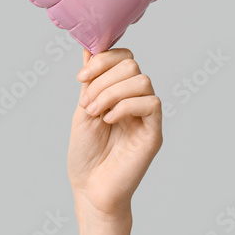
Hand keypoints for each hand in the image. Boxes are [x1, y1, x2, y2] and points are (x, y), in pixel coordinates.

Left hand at [68, 48, 162, 222]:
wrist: (90, 188)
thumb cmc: (86, 154)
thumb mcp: (82, 110)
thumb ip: (90, 81)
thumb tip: (88, 46)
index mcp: (119, 92)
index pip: (123, 57)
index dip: (102, 60)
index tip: (80, 78)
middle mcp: (136, 100)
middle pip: (132, 65)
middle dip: (103, 79)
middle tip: (87, 104)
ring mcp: (146, 116)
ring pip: (142, 81)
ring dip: (111, 92)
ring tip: (95, 113)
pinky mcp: (154, 132)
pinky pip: (151, 103)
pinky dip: (125, 106)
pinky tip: (109, 121)